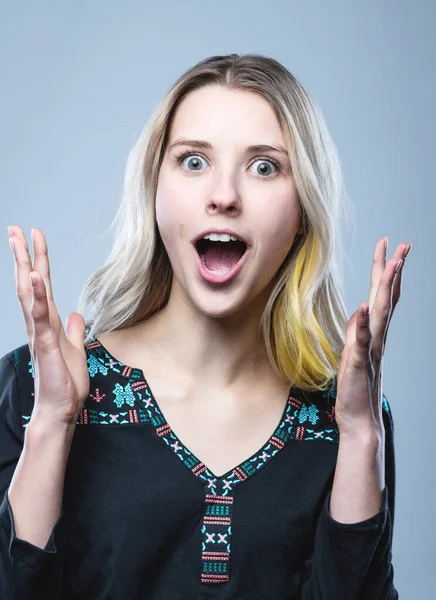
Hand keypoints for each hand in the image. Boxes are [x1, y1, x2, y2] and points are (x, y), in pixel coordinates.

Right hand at [8, 225, 89, 426]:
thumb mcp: (75, 349)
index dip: (38, 260)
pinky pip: (41, 316)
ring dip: (25, 265)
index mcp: (48, 321)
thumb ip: (72, 331)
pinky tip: (37, 277)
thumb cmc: (65, 382)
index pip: (42, 284)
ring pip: (29, 292)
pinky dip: (39, 296)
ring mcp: (39, 332)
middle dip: (23, 254)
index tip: (34, 237)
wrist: (61, 408)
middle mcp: (39, 323)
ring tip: (20, 240)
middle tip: (15, 229)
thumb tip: (74, 315)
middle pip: (29, 281)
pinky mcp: (45, 344)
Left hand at [335, 237, 410, 435]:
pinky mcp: (358, 364)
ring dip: (385, 288)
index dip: (385, 272)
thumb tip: (358, 312)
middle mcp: (376, 338)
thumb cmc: (356, 389)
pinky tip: (364, 307)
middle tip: (402, 244)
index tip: (388, 247)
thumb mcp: (352, 354)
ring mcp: (370, 350)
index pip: (382, 297)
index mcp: (374, 334)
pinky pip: (362, 342)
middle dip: (393, 270)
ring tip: (392, 264)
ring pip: (380, 314)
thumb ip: (357, 333)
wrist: (359, 421)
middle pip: (386, 298)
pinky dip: (363, 324)